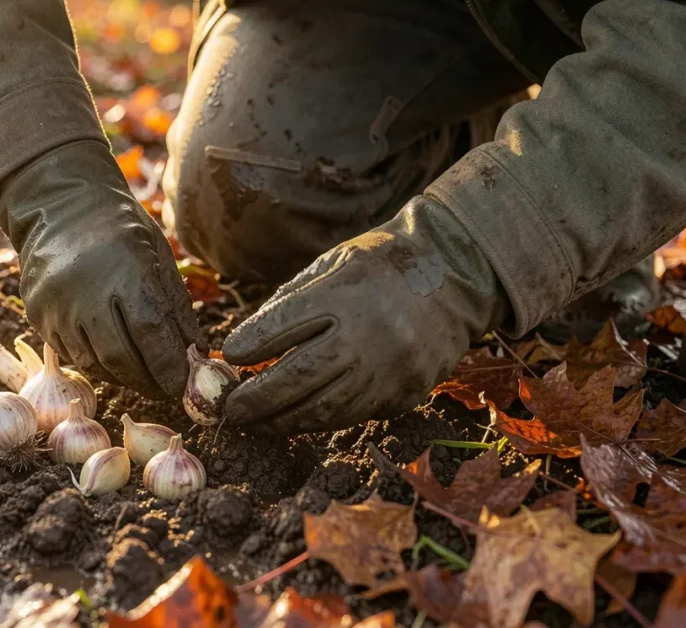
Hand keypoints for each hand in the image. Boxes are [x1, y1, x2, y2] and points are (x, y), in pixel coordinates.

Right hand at [0, 140, 204, 398]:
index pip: (150, 332)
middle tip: (164, 389)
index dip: (167, 366)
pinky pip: (71, 354)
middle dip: (146, 380)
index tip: (181, 384)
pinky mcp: (37, 316)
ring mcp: (57, 306)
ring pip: (93, 362)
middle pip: (120, 356)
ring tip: (142, 378)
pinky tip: (113, 361)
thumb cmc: (118, 226)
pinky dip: (96, 363)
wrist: (56, 203)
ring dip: (122, 377)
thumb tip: (196, 353)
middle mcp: (85, 292)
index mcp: (124, 271)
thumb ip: (176, 305)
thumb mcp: (157, 253)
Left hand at [221, 197, 508, 434]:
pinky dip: (323, 419)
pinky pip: (357, 415)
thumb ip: (290, 303)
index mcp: (343, 295)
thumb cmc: (382, 264)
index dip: (250, 347)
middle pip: (299, 380)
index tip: (229, 359)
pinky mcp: (409, 392)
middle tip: (232, 411)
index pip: (282, 328)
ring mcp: (391, 369)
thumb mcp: (332, 264)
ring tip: (260, 422)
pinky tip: (300, 417)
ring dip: (286, 420)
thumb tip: (245, 345)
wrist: (457, 273)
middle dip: (258, 400)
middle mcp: (368, 336)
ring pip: (326, 410)